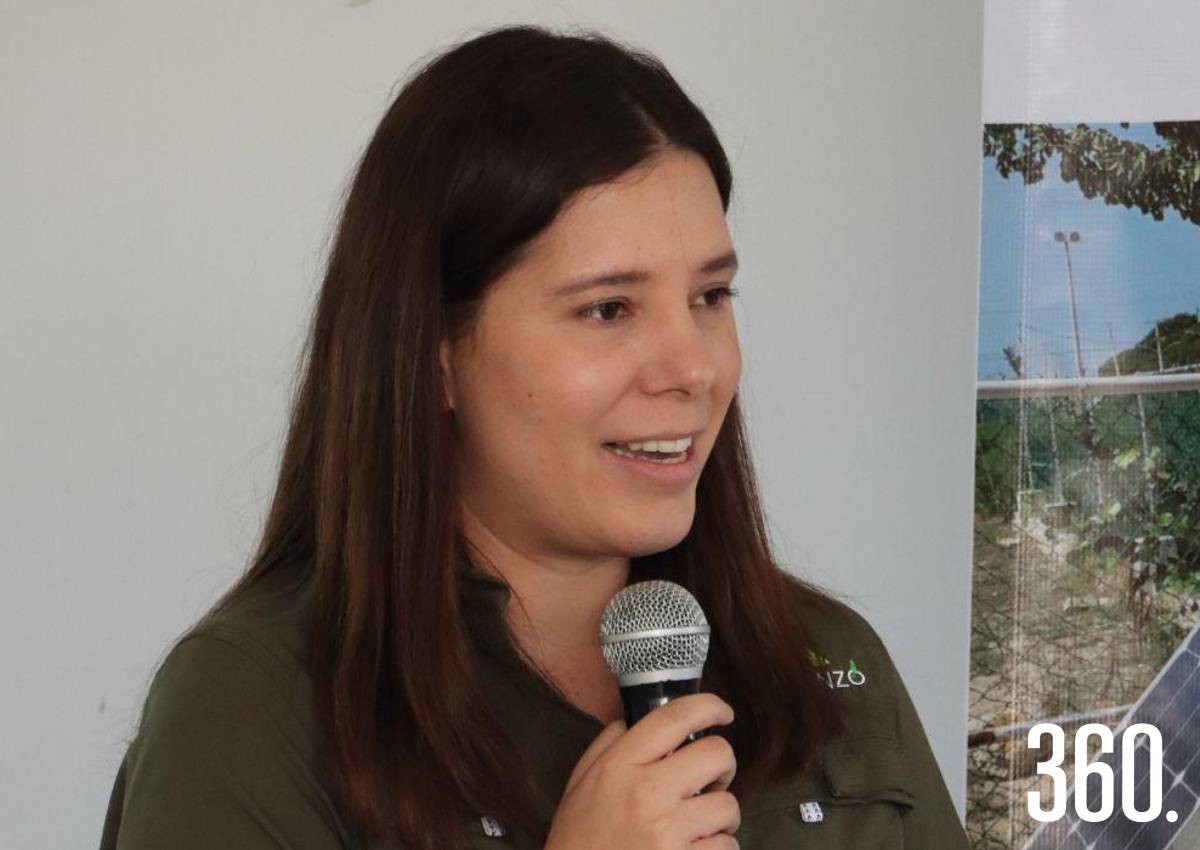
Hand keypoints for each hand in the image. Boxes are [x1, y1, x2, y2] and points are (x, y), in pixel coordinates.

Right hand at [544, 693, 739, 849]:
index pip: (674, 718)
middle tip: (709, 781)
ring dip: (721, 816)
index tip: (723, 712)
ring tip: (700, 825)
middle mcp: (646, 793)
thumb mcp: (580, 784)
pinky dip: (718, 848)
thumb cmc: (580, 839)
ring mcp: (666, 831)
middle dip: (723, 765)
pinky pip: (727, 845)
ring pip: (728, 805)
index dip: (709, 706)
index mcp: (620, 766)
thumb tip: (636, 719)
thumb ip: (608, 745)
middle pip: (716, 753)